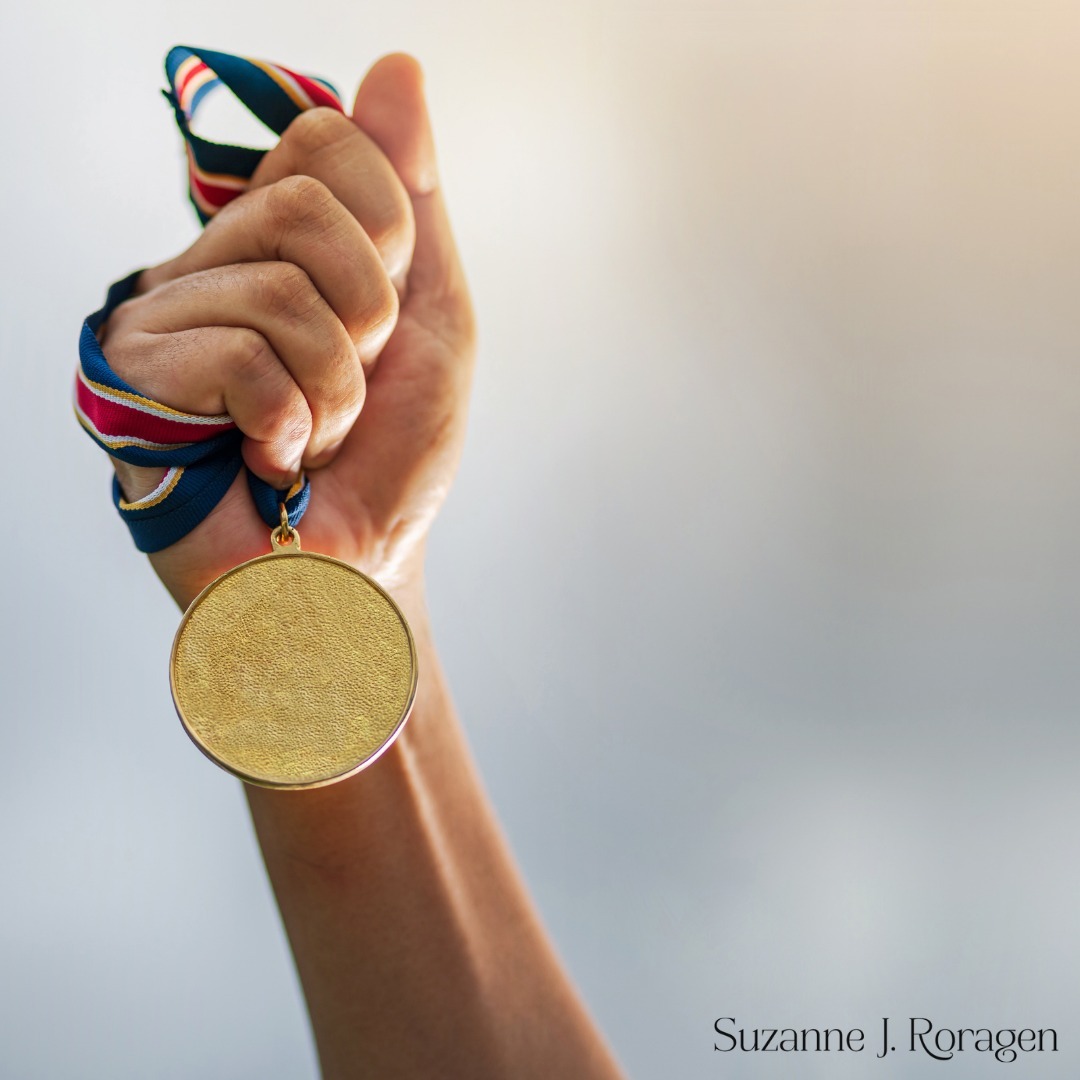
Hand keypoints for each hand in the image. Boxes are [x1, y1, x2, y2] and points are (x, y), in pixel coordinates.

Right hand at [99, 55, 475, 608]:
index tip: (385, 319)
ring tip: (314, 435)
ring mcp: (166, 315)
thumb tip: (396, 67)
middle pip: (306, 208)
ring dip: (336, 388)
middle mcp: (211, 259)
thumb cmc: (391, 455)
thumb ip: (413, 200)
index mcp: (278, 237)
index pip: (325, 141)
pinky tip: (272, 457)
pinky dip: (291, 423)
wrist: (356, 564)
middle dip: (369, 318)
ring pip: (282, 290)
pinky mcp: (135, 379)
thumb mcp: (433, 318)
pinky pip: (244, 356)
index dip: (389, 237)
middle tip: (349, 384)